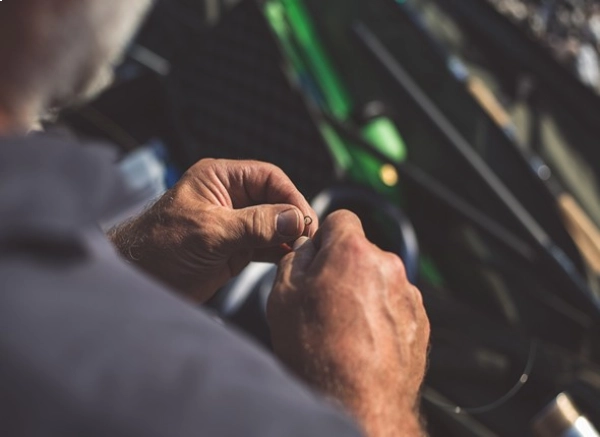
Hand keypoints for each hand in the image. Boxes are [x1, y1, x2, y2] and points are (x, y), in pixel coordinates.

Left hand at [109, 159, 317, 301]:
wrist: (138, 280)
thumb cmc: (160, 247)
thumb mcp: (210, 232)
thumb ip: (254, 224)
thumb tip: (295, 218)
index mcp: (219, 179)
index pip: (268, 177)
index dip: (290, 195)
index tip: (305, 219)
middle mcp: (229, 197)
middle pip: (275, 199)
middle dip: (292, 217)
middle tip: (307, 238)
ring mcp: (233, 223)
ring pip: (273, 223)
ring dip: (288, 235)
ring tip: (301, 250)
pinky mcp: (233, 248)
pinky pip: (265, 244)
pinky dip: (278, 250)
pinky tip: (289, 258)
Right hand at [267, 210, 429, 436]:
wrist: (359, 404)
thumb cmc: (319, 354)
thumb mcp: (283, 297)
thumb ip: (296, 259)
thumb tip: (308, 249)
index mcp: (353, 252)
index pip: (341, 218)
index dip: (325, 236)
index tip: (319, 255)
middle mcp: (388, 267)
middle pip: (360, 252)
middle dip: (343, 268)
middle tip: (324, 300)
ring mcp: (408, 295)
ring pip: (378, 279)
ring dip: (363, 293)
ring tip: (344, 328)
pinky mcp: (420, 321)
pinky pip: (395, 305)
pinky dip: (380, 316)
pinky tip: (363, 341)